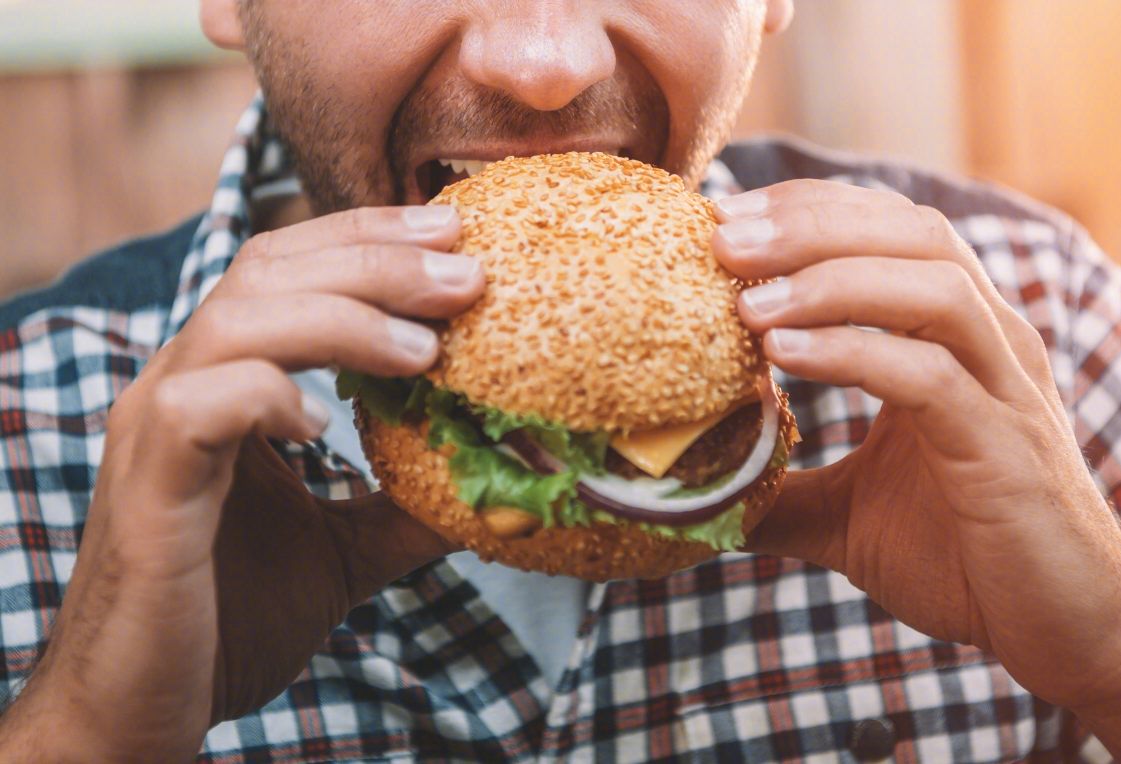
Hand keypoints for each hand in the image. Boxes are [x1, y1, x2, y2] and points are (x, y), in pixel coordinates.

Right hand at [0, 206, 482, 760]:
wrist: (142, 711)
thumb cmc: (233, 618)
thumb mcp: (345, 552)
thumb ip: (404, 507)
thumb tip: (490, 484)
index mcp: (225, 382)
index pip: (289, 269)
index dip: (370, 240)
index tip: (453, 237)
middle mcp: (184, 384)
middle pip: (268, 270)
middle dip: (374, 259)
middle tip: (464, 271)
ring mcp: (157, 429)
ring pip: (238, 320)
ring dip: (340, 318)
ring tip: (424, 348)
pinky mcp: (148, 488)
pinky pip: (197, 407)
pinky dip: (266, 396)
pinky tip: (324, 423)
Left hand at [714, 181, 1120, 724]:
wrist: (1055, 628)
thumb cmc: (958, 555)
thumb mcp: (845, 514)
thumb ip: (778, 491)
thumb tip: (696, 492)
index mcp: (953, 338)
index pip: (888, 232)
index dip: (809, 211)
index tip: (728, 219)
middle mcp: (987, 342)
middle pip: (910, 234)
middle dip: (809, 225)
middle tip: (724, 237)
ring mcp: (1004, 389)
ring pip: (932, 287)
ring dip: (830, 280)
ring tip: (746, 301)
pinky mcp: (1005, 447)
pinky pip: (931, 376)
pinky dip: (854, 353)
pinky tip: (784, 354)